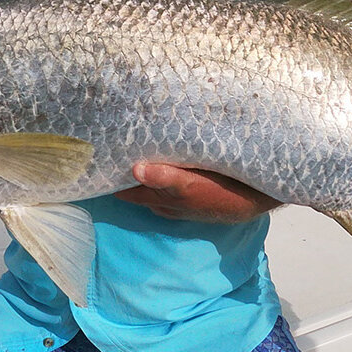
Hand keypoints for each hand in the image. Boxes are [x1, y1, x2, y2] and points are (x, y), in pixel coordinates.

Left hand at [114, 162, 279, 223]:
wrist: (253, 200)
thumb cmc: (220, 192)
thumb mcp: (190, 185)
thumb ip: (164, 177)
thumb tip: (135, 169)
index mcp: (158, 197)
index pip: (124, 189)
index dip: (111, 176)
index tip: (98, 159)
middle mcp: (164, 202)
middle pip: (136, 187)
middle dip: (123, 173)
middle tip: (110, 149)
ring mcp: (179, 200)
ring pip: (152, 185)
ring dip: (142, 172)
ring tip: (131, 151)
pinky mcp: (193, 194)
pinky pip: (169, 183)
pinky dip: (161, 174)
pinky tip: (164, 161)